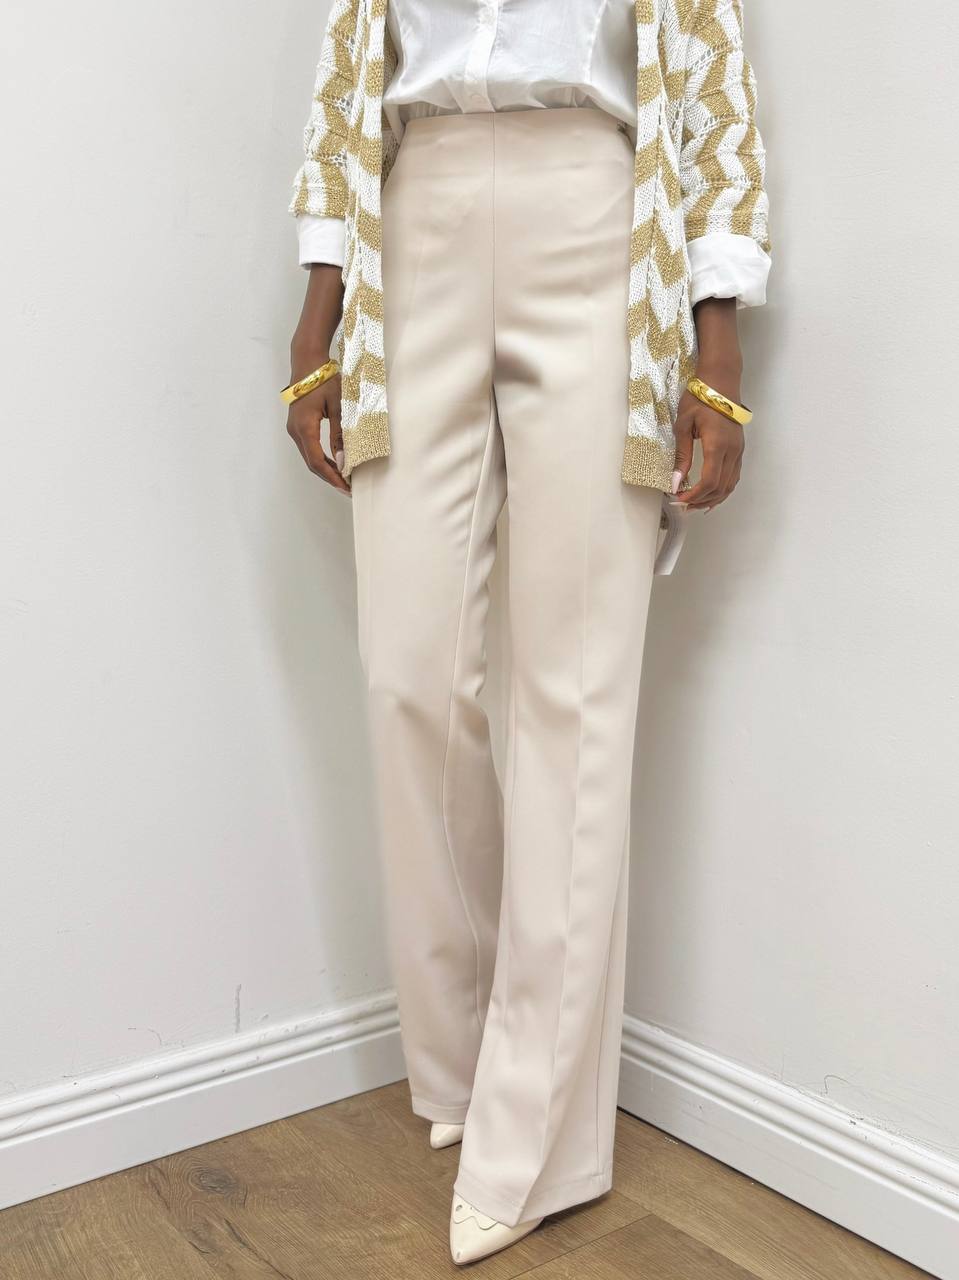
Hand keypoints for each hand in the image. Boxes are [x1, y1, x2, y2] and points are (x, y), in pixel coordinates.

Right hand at [286, 349, 349, 496]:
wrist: (308, 363)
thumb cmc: (325, 380)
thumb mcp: (339, 406)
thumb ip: (341, 435)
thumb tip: (344, 461)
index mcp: (304, 428)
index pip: (317, 462)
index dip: (332, 477)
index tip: (346, 487)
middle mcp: (295, 431)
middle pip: (312, 463)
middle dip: (330, 477)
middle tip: (348, 488)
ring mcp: (294, 429)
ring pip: (310, 457)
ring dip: (326, 469)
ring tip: (343, 478)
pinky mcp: (298, 426)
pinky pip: (309, 448)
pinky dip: (321, 459)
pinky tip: (335, 464)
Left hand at [673, 369, 744, 512]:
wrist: (721, 382)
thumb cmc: (699, 399)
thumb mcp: (683, 426)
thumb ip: (682, 456)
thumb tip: (675, 482)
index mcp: (718, 445)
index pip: (710, 481)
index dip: (694, 495)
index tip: (679, 499)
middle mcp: (733, 451)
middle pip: (721, 487)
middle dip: (701, 501)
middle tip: (682, 506)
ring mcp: (739, 451)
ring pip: (730, 485)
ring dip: (712, 499)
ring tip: (694, 505)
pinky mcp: (739, 450)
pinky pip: (733, 477)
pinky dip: (722, 490)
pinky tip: (709, 496)